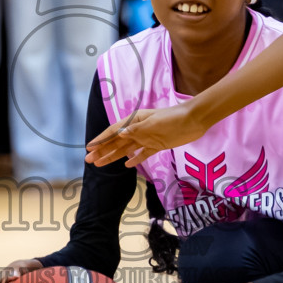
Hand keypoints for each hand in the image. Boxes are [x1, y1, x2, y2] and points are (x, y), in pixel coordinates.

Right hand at [86, 104, 207, 167]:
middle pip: (116, 142)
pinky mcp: (157, 145)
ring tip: (100, 164)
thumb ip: (136, 130)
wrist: (194, 120)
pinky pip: (142, 154)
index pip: (113, 131)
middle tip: (89, 160)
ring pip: (126, 149)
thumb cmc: (173, 118)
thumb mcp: (153, 123)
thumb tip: (119, 134)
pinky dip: (134, 159)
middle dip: (102, 150)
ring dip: (113, 156)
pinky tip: (126, 164)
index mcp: (134, 121)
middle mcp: (138, 130)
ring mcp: (147, 138)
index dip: (100, 140)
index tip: (89, 148)